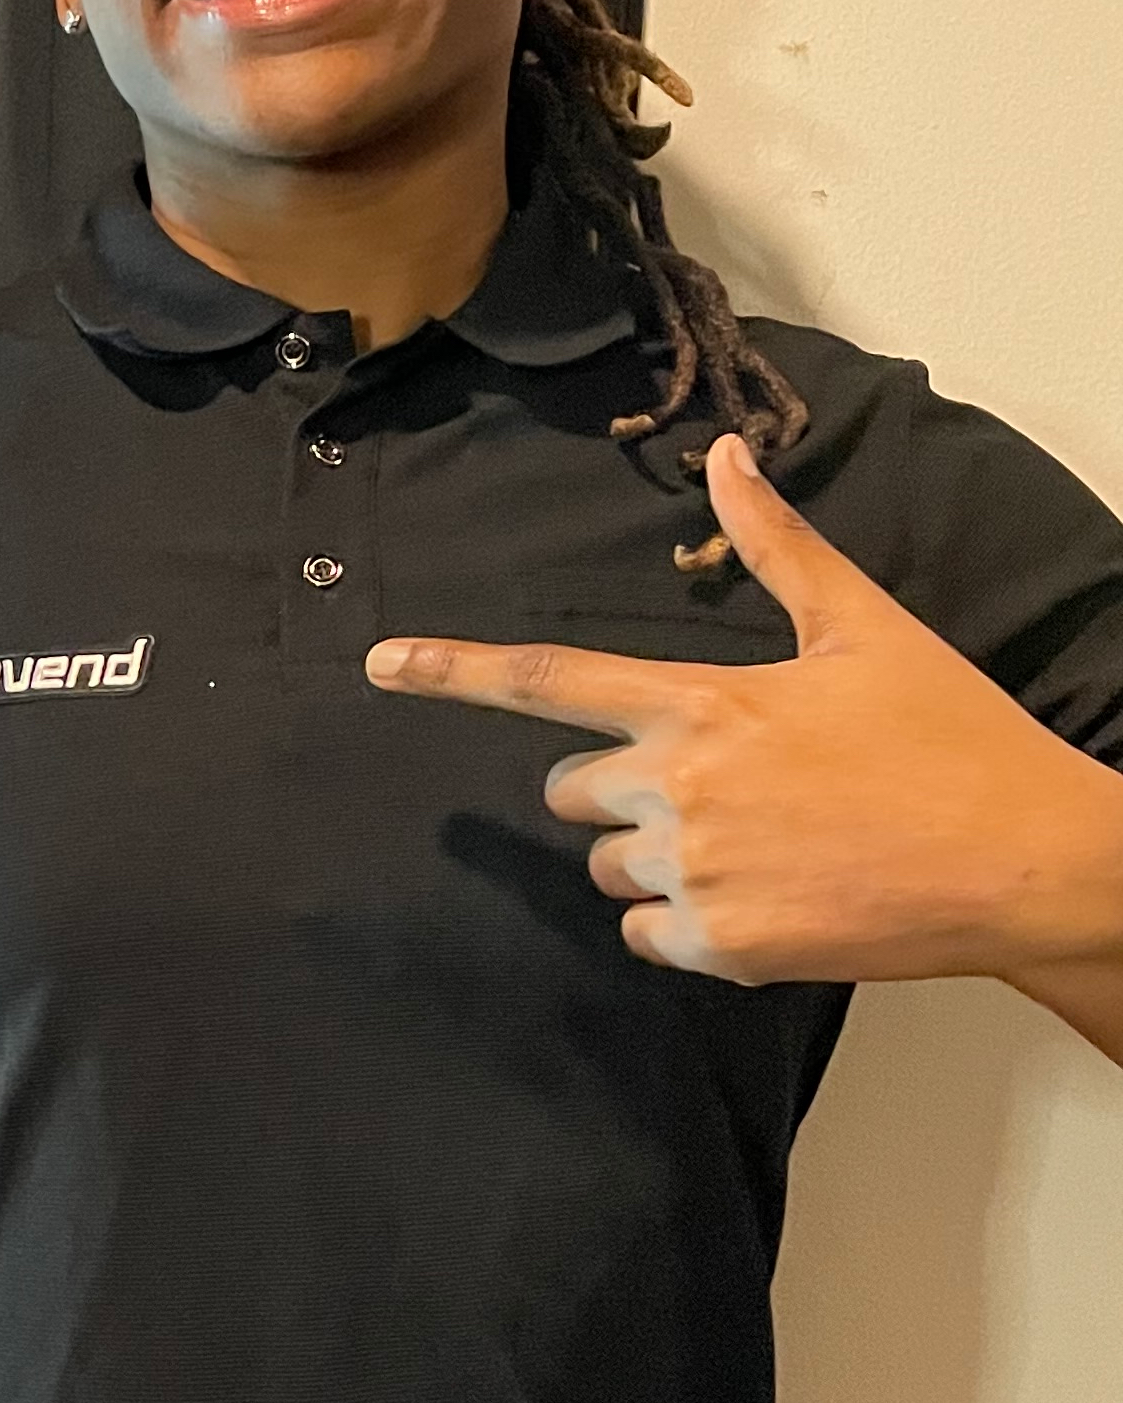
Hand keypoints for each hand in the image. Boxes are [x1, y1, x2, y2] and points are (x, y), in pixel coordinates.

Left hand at [365, 435, 1122, 985]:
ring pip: (610, 867)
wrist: (1023, 859)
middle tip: (720, 783)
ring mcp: (695, 872)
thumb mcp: (863, 627)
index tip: (380, 665)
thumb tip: (724, 455)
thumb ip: (779, 546)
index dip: (451, 671)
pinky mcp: (721, 947)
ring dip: (657, 856)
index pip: (546, 682)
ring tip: (765, 840)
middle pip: (569, 792)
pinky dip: (690, 923)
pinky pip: (650, 935)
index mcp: (702, 703)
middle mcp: (677, 788)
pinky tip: (771, 896)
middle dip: (616, 787)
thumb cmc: (948, 738)